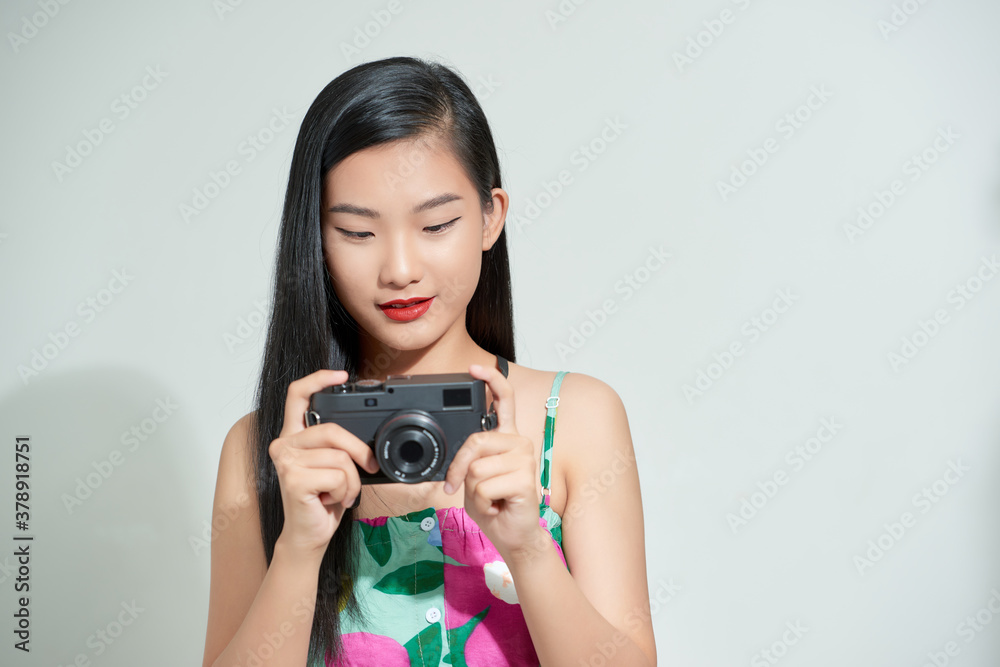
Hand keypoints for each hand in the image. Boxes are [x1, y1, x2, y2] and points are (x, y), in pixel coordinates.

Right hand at [269, 370, 379, 557]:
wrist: (309, 535)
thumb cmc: (323, 499)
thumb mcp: (334, 465)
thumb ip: (339, 444)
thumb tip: (366, 437)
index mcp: (294, 435)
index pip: (298, 395)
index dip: (319, 379)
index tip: (342, 375)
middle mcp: (285, 444)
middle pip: (333, 429)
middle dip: (359, 450)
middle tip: (368, 466)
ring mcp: (286, 461)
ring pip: (340, 456)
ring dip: (351, 480)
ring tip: (341, 492)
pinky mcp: (292, 479)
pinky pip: (337, 476)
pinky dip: (345, 491)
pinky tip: (331, 500)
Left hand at [442, 363, 543, 560]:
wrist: (514, 535)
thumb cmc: (495, 506)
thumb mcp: (472, 478)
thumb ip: (467, 460)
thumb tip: (457, 458)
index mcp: (507, 438)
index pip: (504, 400)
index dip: (491, 380)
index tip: (475, 367)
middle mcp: (519, 443)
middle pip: (474, 442)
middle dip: (458, 469)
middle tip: (458, 487)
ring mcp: (525, 459)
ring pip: (475, 469)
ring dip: (472, 492)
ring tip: (490, 498)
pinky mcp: (525, 479)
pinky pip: (483, 487)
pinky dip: (482, 503)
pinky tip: (498, 506)